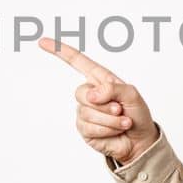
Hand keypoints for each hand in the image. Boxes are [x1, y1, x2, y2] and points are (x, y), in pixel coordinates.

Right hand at [37, 37, 159, 164]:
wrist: (140, 140)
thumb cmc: (137, 113)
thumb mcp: (132, 94)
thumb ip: (113, 88)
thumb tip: (92, 95)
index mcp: (100, 79)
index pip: (77, 62)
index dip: (60, 51)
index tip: (42, 42)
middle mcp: (90, 93)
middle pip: (81, 93)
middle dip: (104, 104)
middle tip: (120, 109)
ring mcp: (85, 111)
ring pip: (87, 113)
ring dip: (110, 120)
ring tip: (122, 122)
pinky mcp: (84, 129)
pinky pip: (89, 127)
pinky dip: (107, 130)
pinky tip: (116, 131)